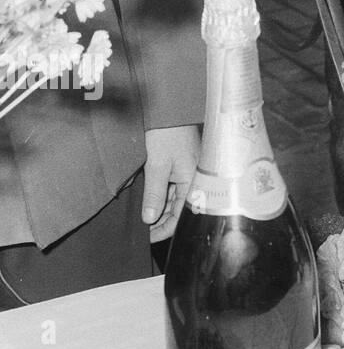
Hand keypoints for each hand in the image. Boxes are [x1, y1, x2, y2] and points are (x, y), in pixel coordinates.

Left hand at [142, 125, 200, 242]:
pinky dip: (163, 196)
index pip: (182, 216)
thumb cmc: (167, 135)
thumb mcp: (157, 166)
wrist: (170, 110)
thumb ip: (154, 194)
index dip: (165, 229)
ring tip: (144, 217)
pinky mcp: (183, 167)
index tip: (148, 238)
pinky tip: (151, 200)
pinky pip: (174, 188)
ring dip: (161, 209)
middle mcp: (195, 179)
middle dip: (162, 221)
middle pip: (180, 209)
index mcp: (194, 181)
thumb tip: (149, 220)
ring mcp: (189, 173)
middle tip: (142, 229)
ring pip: (176, 199)